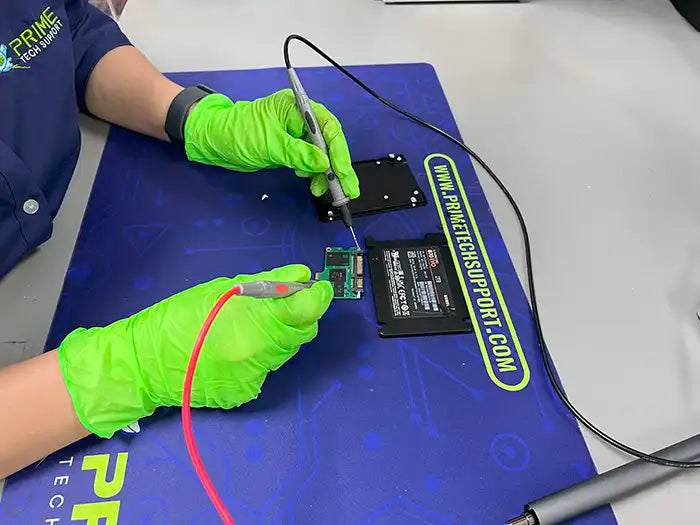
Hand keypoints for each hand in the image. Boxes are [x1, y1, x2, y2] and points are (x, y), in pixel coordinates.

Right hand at [58, 265, 332, 437]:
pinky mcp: (246, 394)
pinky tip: (234, 349)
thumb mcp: (222, 289)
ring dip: (278, 335)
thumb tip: (300, 275)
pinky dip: (259, 356)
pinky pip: (264, 369)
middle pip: (301, 333)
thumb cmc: (177, 317)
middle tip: (283, 302)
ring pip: (284, 352)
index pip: (307, 310)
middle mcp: (261, 355)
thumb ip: (266, 283)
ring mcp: (255, 377)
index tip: (319, 287)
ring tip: (249, 325)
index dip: (318, 296)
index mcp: (255, 323)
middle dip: (299, 315)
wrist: (143, 365)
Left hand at [183, 89, 359, 198]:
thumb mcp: (269, 144)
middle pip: (329, 142)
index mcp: (296, 108)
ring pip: (321, 155)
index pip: (327, 128)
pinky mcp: (289, 148)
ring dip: (325, 174)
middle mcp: (299, 119)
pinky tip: (312, 183)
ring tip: (322, 189)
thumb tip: (323, 163)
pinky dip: (313, 174)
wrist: (213, 140)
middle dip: (338, 167)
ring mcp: (295, 134)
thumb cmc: (236, 132)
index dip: (338, 151)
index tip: (343, 173)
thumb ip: (297, 153)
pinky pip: (309, 161)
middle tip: (347, 189)